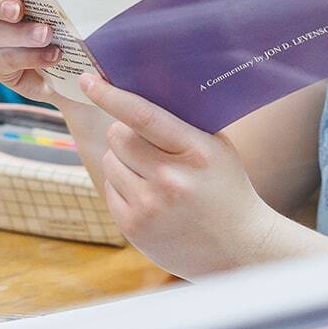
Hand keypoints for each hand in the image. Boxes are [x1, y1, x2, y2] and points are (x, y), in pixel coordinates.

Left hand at [81, 74, 281, 276]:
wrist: (238, 248)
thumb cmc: (226, 189)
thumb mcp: (217, 149)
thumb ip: (184, 124)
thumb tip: (141, 92)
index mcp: (196, 152)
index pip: (143, 116)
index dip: (112, 96)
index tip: (88, 80)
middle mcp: (171, 178)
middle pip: (119, 137)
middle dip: (124, 133)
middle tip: (143, 144)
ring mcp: (150, 205)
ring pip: (111, 161)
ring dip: (123, 160)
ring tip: (150, 173)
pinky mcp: (134, 227)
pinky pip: (110, 189)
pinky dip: (122, 186)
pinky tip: (147, 195)